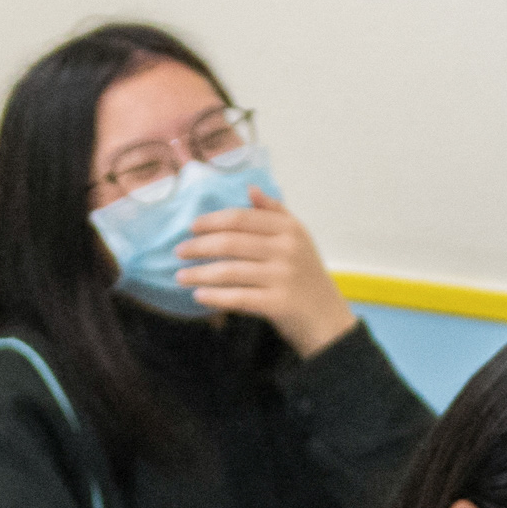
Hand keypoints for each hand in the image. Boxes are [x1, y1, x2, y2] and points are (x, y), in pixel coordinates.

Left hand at [172, 199, 355, 355]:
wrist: (327, 319)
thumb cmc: (306, 277)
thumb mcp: (298, 238)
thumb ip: (274, 212)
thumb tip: (249, 188)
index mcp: (289, 229)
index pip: (240, 218)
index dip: (211, 221)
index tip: (191, 228)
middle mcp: (286, 250)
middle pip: (230, 243)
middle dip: (198, 247)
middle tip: (179, 252)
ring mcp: (282, 277)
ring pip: (229, 271)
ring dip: (199, 274)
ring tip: (181, 276)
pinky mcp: (278, 304)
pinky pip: (237, 297)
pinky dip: (215, 296)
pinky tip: (198, 296)